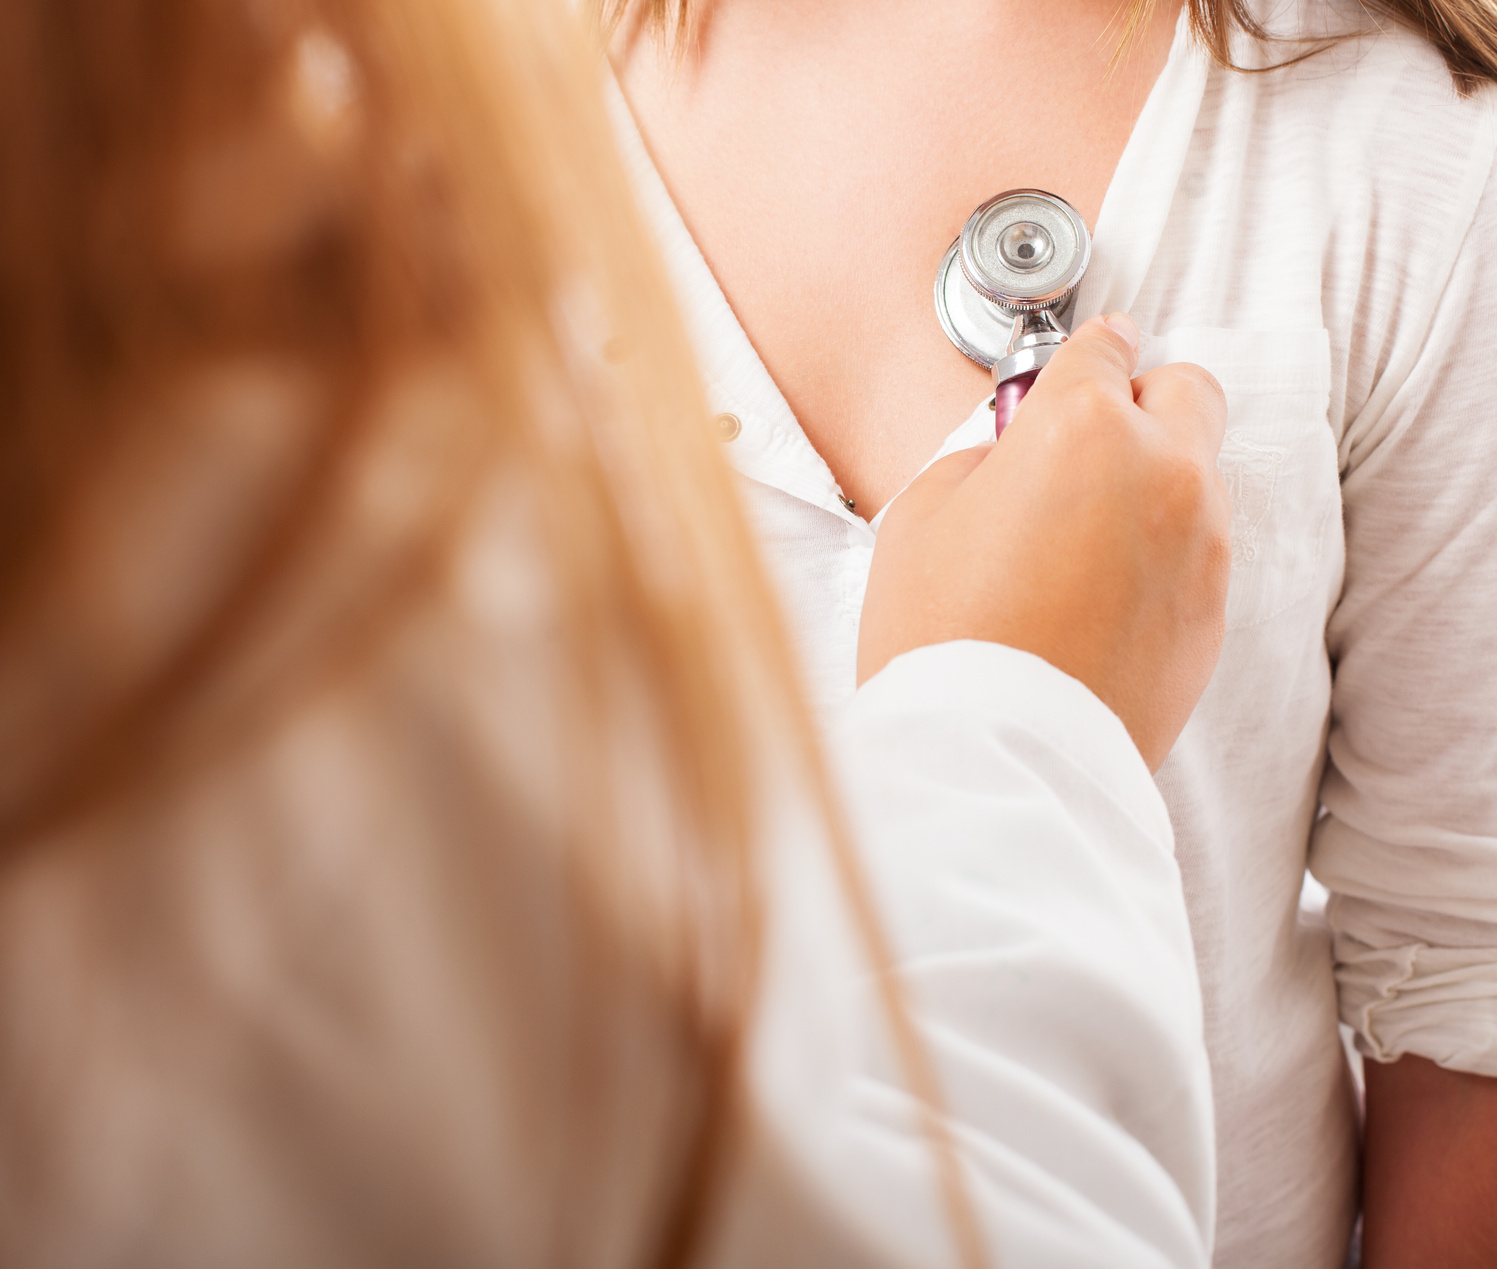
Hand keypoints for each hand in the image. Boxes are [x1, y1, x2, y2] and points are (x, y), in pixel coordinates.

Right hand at [857, 313, 1230, 770]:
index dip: (1087, 352)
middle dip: (1143, 401)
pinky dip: (1161, 556)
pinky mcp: (1212, 612)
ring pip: (1198, 476)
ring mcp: (1201, 545)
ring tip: (1082, 542)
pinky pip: (1196, 553)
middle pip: (1187, 390)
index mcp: (1084, 428)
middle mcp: (1163, 471)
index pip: (1103, 347)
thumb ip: (982, 460)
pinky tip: (1100, 598)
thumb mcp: (923, 516)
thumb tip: (1014, 458)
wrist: (996, 752)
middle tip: (1088, 444)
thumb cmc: (942, 635)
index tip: (1084, 360)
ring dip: (1153, 484)